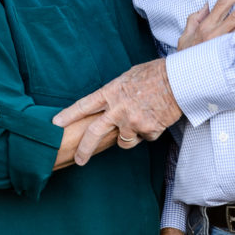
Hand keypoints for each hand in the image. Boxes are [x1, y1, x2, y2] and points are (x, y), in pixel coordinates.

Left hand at [52, 59, 180, 164]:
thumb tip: (109, 104)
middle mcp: (118, 109)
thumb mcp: (128, 77)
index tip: (55, 125)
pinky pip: (144, 139)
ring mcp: (132, 121)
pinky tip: (156, 118)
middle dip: (84, 149)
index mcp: (111, 92)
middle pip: (94, 133)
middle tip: (78, 160)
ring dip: (129, 137)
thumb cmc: (154, 74)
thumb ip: (115, 93)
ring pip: (123, 142)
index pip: (84, 106)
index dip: (68, 115)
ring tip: (142, 119)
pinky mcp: (148, 130)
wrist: (178, 80)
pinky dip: (149, 132)